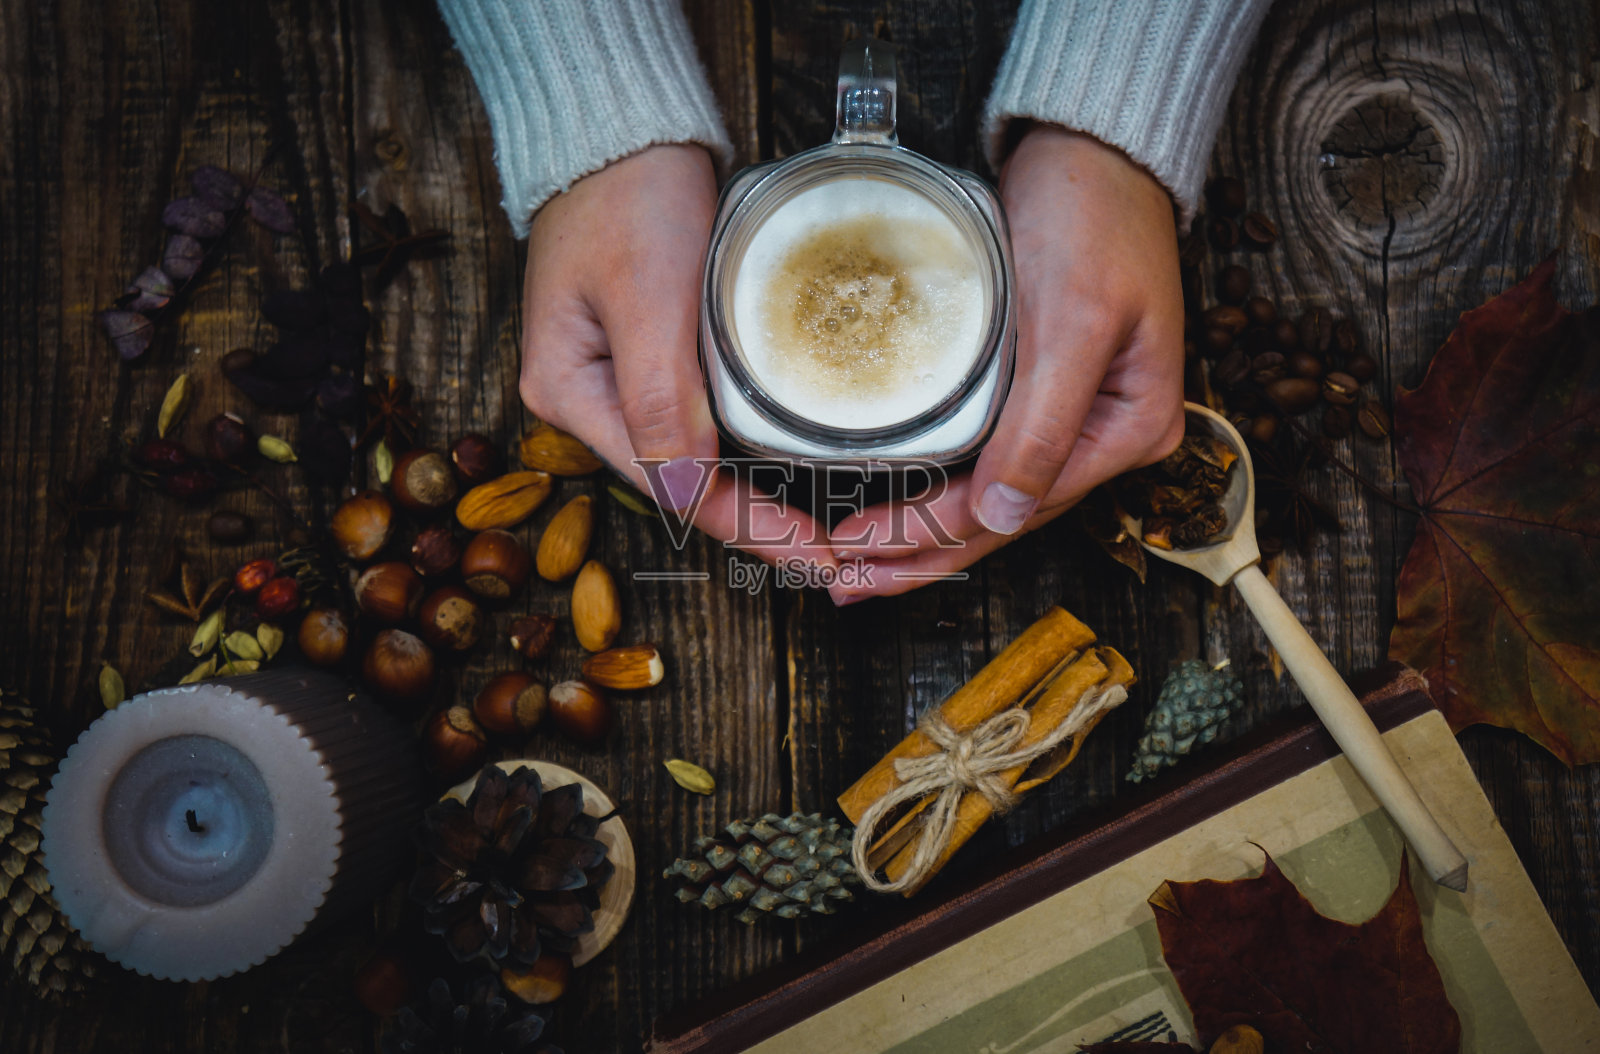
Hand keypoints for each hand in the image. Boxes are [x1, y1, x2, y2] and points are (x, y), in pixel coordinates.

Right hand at [521, 145, 834, 569]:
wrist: (626, 127)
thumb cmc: (630, 195)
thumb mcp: (649, 294)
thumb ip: (662, 397)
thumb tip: (687, 491)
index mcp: (570, 391)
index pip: (670, 485)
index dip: (745, 527)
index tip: (812, 553)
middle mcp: (587, 397)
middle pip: (681, 484)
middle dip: (754, 525)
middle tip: (830, 553)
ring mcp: (615, 378)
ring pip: (693, 460)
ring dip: (753, 497)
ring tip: (820, 528)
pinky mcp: (648, 355)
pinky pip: (701, 421)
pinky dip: (745, 452)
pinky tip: (787, 471)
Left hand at [827, 125, 1185, 599]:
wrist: (1095, 149)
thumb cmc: (1093, 216)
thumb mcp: (1070, 321)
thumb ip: (1042, 425)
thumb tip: (1004, 518)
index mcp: (1129, 428)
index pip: (1013, 509)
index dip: (932, 537)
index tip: (862, 547)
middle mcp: (1107, 436)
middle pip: (1000, 521)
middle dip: (919, 556)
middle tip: (843, 584)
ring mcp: (1078, 419)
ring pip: (990, 502)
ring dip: (924, 537)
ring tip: (856, 564)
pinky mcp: (1045, 395)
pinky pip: (987, 462)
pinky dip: (940, 492)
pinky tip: (897, 510)